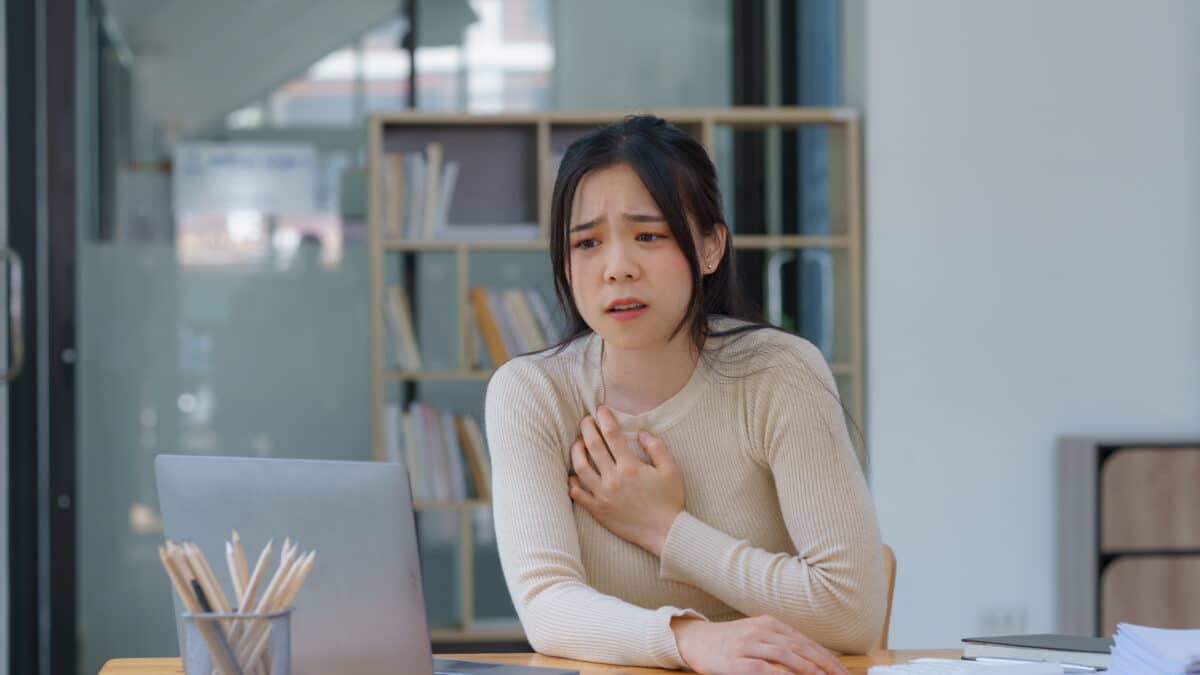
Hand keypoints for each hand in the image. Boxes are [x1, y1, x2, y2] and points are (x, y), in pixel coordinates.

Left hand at [567, 405, 683, 554]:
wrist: (665, 533)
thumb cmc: (670, 500)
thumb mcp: (670, 470)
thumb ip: (656, 447)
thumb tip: (641, 431)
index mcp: (631, 467)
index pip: (612, 435)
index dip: (604, 418)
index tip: (600, 408)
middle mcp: (613, 479)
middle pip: (592, 446)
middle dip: (586, 428)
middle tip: (586, 420)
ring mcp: (603, 495)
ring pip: (580, 467)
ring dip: (576, 450)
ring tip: (578, 442)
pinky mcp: (598, 510)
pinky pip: (578, 494)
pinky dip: (571, 481)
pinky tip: (572, 473)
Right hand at [671, 616, 849, 674]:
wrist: (696, 640)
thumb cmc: (729, 642)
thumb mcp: (757, 635)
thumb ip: (781, 643)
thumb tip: (813, 658)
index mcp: (769, 623)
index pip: (805, 641)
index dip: (825, 657)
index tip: (841, 671)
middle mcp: (761, 630)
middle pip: (799, 647)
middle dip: (823, 664)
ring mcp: (747, 644)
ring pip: (784, 655)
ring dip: (807, 668)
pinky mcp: (735, 661)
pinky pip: (762, 668)